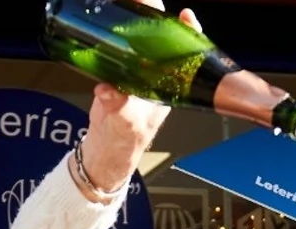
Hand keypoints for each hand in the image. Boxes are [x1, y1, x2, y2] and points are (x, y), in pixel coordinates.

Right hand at [77, 4, 197, 194]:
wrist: (107, 148)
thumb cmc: (125, 139)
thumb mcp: (124, 122)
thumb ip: (118, 106)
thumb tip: (109, 91)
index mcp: (169, 86)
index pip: (185, 53)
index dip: (187, 32)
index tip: (184, 16)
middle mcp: (157, 76)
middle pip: (164, 40)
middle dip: (159, 19)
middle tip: (149, 3)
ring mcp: (139, 72)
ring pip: (145, 41)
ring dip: (140, 22)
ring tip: (136, 4)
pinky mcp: (120, 71)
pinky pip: (124, 47)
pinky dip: (119, 33)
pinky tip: (114, 20)